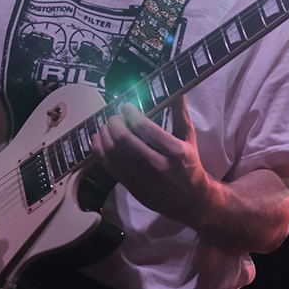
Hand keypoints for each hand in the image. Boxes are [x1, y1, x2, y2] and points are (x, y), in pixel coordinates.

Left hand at [90, 96, 210, 226]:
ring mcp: (142, 178)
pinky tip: (98, 139)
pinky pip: (109, 167)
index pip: (144, 127)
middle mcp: (158, 165)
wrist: (191, 200)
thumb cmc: (190, 164)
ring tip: (106, 126)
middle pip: (125, 139)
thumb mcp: (189, 137)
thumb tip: (177, 88)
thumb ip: (180, 111)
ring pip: (113, 152)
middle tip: (115, 116)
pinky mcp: (132, 187)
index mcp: (174, 150)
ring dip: (105, 134)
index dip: (130, 113)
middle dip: (114, 122)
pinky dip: (99, 151)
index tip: (126, 105)